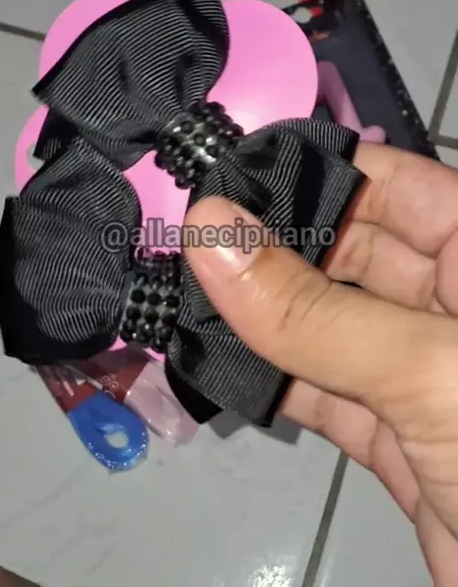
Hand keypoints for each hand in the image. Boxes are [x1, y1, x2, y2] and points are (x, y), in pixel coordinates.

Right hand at [184, 144, 457, 586]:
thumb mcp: (429, 371)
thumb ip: (314, 310)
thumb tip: (211, 230)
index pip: (395, 184)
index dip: (315, 172)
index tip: (228, 174)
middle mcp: (455, 305)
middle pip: (353, 253)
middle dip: (275, 247)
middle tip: (188, 237)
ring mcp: (426, 375)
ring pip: (331, 325)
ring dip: (262, 316)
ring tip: (183, 291)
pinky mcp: (401, 440)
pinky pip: (326, 392)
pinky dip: (273, 380)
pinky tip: (215, 360)